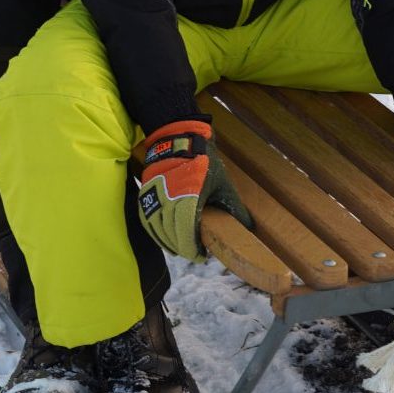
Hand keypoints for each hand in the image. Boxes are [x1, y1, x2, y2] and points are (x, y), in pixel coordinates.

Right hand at [138, 119, 251, 260]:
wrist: (178, 137)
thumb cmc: (204, 160)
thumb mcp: (222, 182)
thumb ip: (233, 206)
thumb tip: (248, 226)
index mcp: (189, 197)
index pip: (186, 233)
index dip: (193, 249)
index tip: (203, 255)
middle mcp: (169, 199)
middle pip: (172, 235)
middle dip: (184, 248)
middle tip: (196, 253)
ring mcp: (154, 196)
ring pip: (158, 230)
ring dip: (169, 243)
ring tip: (182, 248)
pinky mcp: (146, 194)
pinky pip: (148, 221)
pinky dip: (157, 233)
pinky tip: (166, 239)